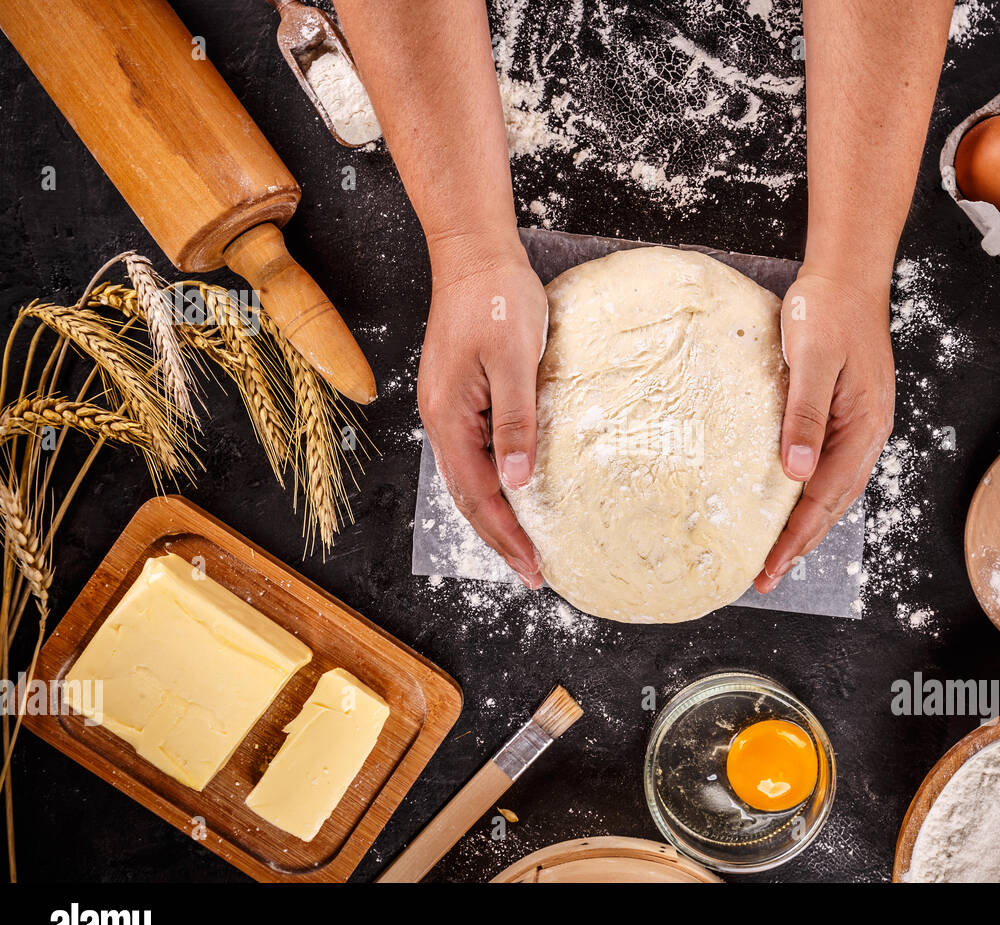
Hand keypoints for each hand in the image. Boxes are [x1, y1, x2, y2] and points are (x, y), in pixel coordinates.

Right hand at [418, 240, 547, 588]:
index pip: (479, 496)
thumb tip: (517, 481)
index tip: (535, 566)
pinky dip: (495, 484)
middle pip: (469, 497)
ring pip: (469, 479)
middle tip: (534, 572)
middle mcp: (442, 421)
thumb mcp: (514, 362)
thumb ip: (516, 422)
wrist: (474, 254)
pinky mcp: (462, 397)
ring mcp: (450, 410)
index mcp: (449, 418)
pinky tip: (515, 492)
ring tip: (525, 545)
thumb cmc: (496, 300)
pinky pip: (475, 455)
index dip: (507, 535)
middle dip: (500, 538)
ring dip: (496, 516)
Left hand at [753, 267, 894, 593]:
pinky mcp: (848, 416)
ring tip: (777, 555)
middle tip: (765, 577)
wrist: (847, 276)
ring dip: (806, 526)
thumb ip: (804, 416)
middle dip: (799, 544)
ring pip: (833, 491)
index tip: (768, 567)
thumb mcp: (811, 360)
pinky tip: (792, 504)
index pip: (825, 497)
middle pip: (832, 505)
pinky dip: (810, 497)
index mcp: (863, 427)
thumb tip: (796, 474)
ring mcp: (860, 427)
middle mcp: (867, 435)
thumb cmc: (827, 311)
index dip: (795, 536)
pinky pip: (830, 469)